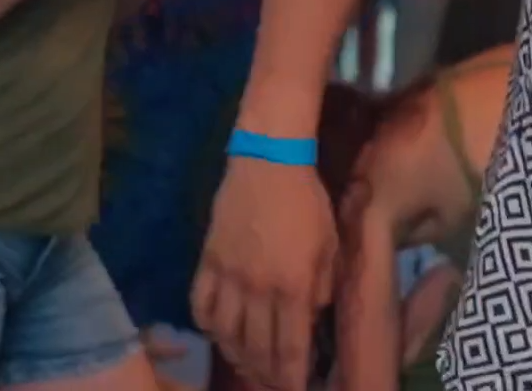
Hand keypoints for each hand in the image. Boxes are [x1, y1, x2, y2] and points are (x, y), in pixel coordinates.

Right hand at [193, 157, 336, 390]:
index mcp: (293, 287)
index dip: (293, 377)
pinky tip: (220, 335)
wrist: (269, 163)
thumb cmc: (309, 203)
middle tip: (275, 385)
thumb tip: (311, 320)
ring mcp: (227, 277)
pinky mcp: (206, 262)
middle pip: (256, 350)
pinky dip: (209, 329)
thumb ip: (322, 288)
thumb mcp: (332, 246)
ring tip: (250, 368)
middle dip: (267, 375)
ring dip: (238, 359)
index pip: (291, 349)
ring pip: (226, 336)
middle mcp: (256, 290)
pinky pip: (200, 307)